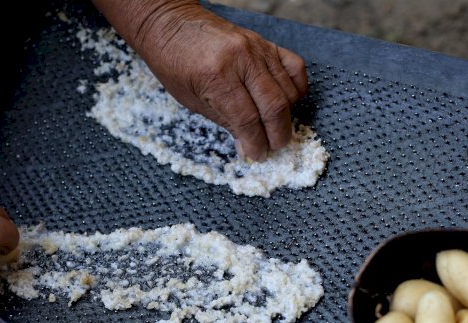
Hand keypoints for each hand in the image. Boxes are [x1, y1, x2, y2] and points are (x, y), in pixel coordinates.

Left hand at [92, 0, 307, 161]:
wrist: (170, 23)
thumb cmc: (174, 62)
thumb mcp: (190, 100)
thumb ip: (224, 121)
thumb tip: (247, 146)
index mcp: (216, 77)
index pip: (247, 120)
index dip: (256, 143)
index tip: (258, 155)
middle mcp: (241, 60)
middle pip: (274, 106)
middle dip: (277, 134)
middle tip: (274, 147)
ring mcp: (257, 49)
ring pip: (287, 90)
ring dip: (287, 116)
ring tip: (277, 130)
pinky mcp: (265, 42)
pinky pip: (294, 67)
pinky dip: (296, 88)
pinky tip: (289, 102)